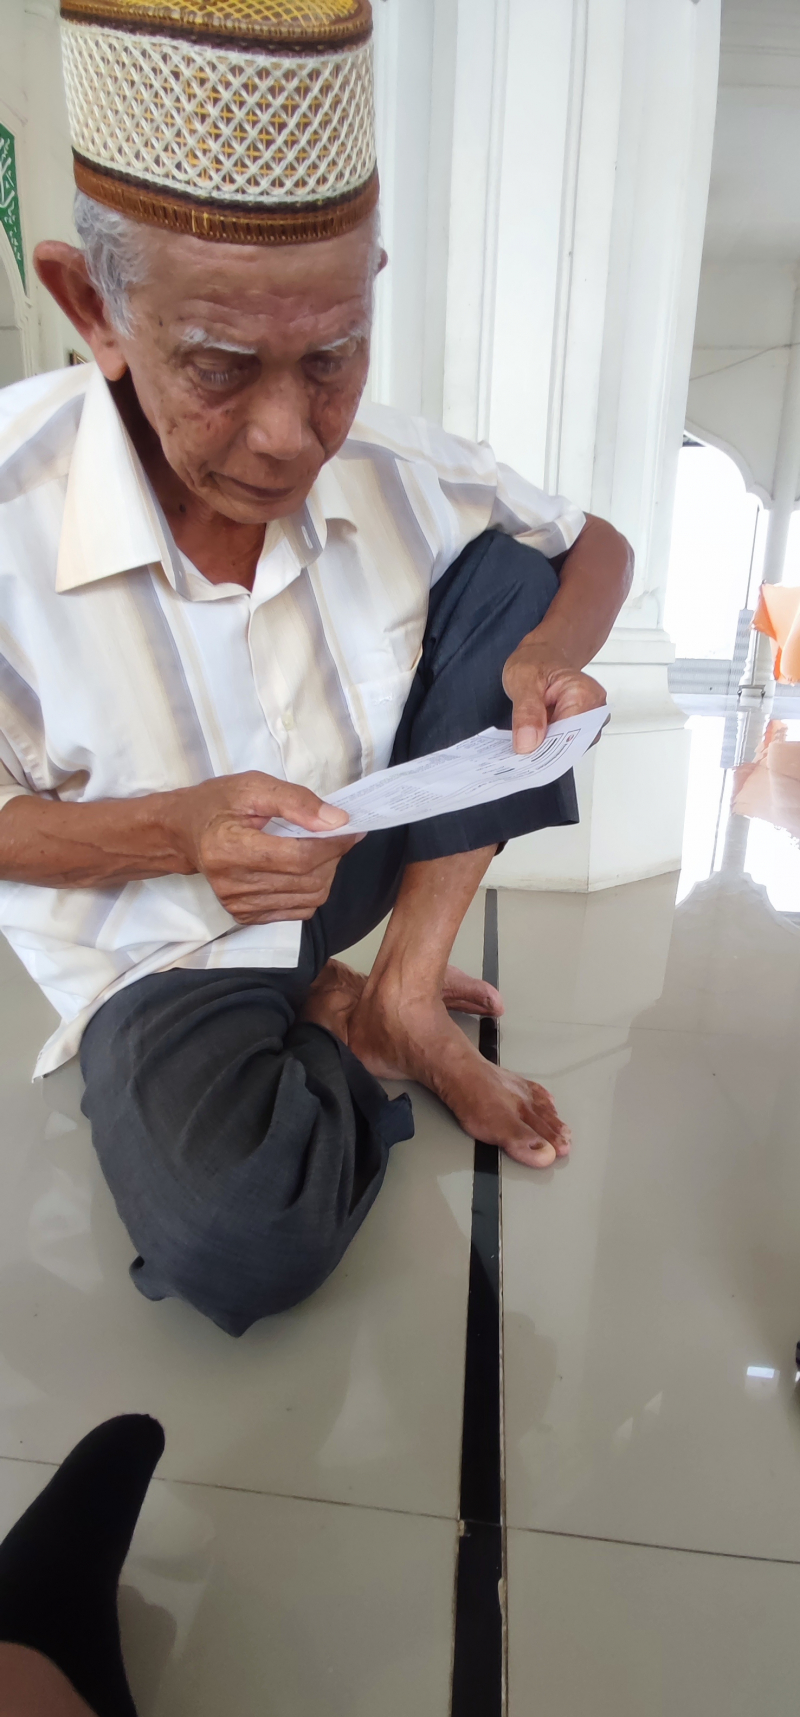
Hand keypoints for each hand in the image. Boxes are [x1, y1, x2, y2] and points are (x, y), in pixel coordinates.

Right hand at [169, 772, 356, 924]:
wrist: (185, 833)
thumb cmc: (218, 804)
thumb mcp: (253, 787)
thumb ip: (297, 801)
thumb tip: (338, 821)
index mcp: (230, 848)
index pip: (299, 857)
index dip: (333, 844)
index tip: (350, 828)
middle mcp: (232, 884)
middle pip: (308, 880)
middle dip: (332, 856)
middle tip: (334, 834)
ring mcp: (238, 905)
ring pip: (309, 898)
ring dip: (325, 872)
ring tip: (318, 849)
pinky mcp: (245, 916)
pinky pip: (298, 910)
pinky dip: (310, 889)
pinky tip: (301, 868)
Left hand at [502, 636, 606, 753]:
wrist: (543, 656)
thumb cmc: (536, 662)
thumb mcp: (522, 681)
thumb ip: (527, 712)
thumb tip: (528, 743)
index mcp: (583, 694)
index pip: (569, 736)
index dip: (546, 750)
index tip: (524, 755)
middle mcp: (594, 708)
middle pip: (572, 745)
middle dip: (545, 753)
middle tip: (520, 752)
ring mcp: (591, 719)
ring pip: (570, 749)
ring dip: (547, 751)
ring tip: (525, 744)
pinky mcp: (583, 727)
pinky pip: (567, 745)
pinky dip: (549, 747)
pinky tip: (533, 743)